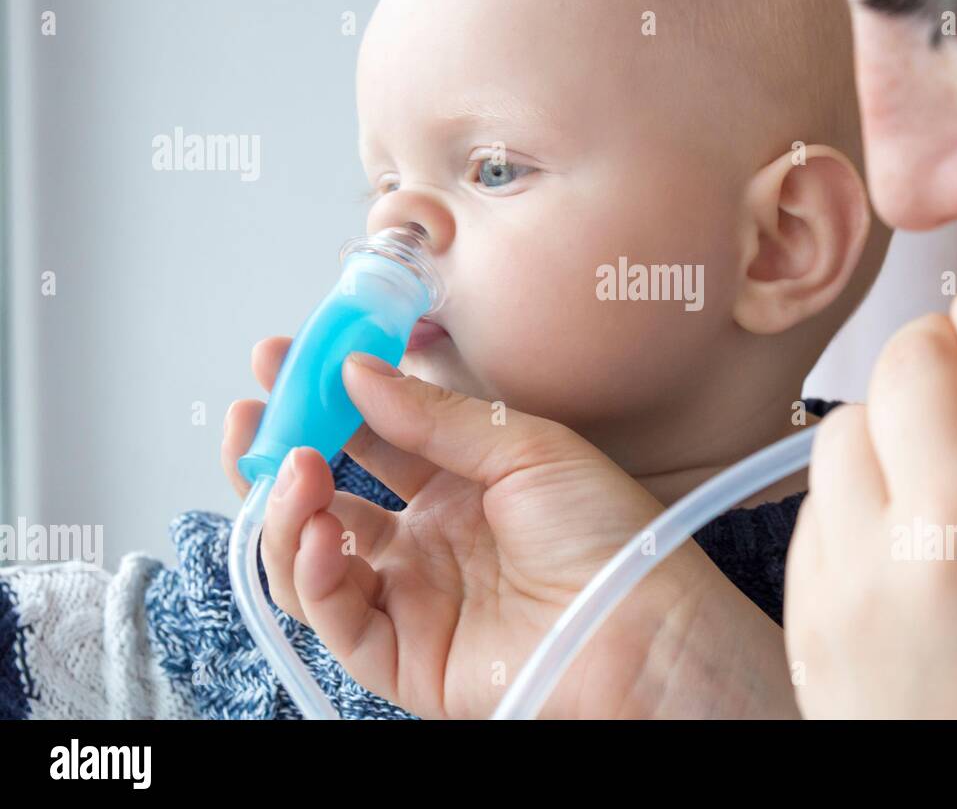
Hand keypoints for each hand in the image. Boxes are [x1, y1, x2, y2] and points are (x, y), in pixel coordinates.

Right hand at [222, 340, 795, 718]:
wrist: (643, 626)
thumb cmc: (608, 534)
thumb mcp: (526, 447)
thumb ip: (435, 416)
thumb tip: (357, 370)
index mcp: (461, 486)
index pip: (371, 437)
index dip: (325, 399)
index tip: (286, 356)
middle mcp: (427, 540)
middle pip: (327, 495)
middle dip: (280, 452)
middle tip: (253, 413)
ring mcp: (411, 598)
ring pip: (314, 555)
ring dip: (288, 509)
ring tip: (296, 465)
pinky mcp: (404, 657)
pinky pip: (334, 617)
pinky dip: (313, 574)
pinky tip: (325, 531)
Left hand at [785, 274, 956, 717]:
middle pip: (908, 354)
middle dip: (935, 359)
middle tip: (956, 396)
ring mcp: (870, 567)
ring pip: (848, 419)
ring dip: (884, 430)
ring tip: (921, 483)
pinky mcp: (810, 601)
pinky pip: (815, 494)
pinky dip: (849, 498)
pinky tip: (887, 541)